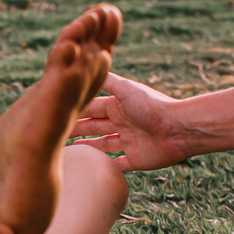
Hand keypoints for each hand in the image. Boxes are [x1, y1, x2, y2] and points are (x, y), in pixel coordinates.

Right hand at [68, 73, 190, 171]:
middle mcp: (122, 122)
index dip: (75, 111)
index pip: (91, 108)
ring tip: (69, 152)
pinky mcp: (137, 159)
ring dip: (89, 148)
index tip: (55, 114)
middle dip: (77, 130)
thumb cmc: (152, 106)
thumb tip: (87, 64)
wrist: (179, 128)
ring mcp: (129, 142)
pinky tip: (93, 170)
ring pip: (103, 145)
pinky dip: (108, 167)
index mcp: (118, 106)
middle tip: (56, 135)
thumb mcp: (125, 90)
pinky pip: (119, 165)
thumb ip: (107, 81)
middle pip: (94, 127)